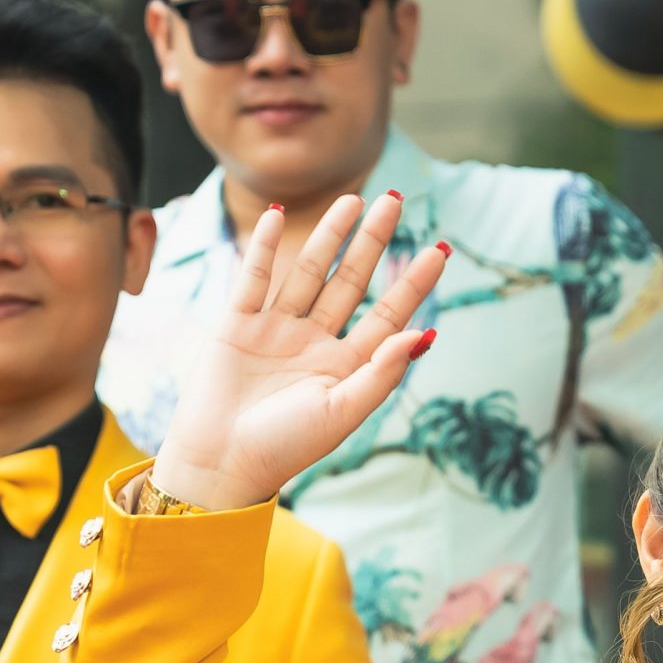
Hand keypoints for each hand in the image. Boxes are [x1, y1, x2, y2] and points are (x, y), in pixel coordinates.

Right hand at [152, 192, 446, 510]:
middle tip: (394, 201)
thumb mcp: (343, 411)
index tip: (440, 250)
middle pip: (351, 282)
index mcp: (346, 366)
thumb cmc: (286, 447)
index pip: (388, 314)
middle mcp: (316, 342)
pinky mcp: (237, 325)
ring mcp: (277, 330)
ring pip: (309, 272)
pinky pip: (255, 278)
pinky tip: (277, 216)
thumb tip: (424, 333)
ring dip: (329, 236)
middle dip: (373, 243)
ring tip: (352, 199)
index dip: (413, 283)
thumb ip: (382, 372)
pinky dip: (264, 247)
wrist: (221, 463)